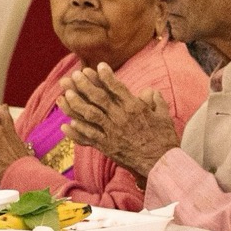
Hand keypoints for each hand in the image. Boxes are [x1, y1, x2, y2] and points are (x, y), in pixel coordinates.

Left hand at [65, 67, 181, 180]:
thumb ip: (157, 101)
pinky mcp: (107, 146)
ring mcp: (112, 132)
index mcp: (135, 107)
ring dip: (76, 103)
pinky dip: (76, 131)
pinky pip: (88, 136)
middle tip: (75, 75)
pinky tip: (65, 125)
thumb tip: (151, 91)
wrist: (161, 163)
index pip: (117, 87)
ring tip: (65, 94)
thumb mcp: (164, 116)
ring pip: (89, 114)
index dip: (106, 76)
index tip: (99, 66)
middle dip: (85, 85)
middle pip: (98, 97)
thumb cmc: (164, 140)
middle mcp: (120, 117)